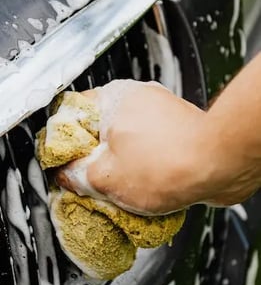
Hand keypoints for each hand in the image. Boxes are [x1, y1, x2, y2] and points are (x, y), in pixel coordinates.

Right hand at [55, 80, 210, 214]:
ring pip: (124, 139)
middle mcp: (135, 98)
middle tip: (89, 179)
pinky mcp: (177, 128)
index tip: (62, 162)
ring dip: (119, 163)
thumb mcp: (104, 178)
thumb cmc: (169, 164)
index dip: (61, 141)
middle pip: (98, 128)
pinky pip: (148, 146)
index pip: (70, 113)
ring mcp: (159, 111)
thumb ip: (75, 175)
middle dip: (92, 156)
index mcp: (111, 98)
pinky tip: (143, 185)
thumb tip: (65, 175)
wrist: (223, 166)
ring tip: (119, 187)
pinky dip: (142, 164)